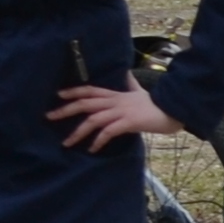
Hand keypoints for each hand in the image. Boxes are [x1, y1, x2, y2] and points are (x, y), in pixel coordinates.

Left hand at [49, 77, 175, 149]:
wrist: (175, 109)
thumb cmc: (159, 103)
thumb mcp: (141, 91)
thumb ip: (131, 84)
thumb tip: (127, 73)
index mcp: (117, 94)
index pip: (91, 90)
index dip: (74, 91)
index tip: (58, 95)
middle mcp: (116, 101)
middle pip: (86, 102)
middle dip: (66, 109)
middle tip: (49, 116)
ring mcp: (122, 111)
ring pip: (94, 119)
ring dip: (78, 131)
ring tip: (66, 143)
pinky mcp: (129, 122)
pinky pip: (108, 132)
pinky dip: (98, 141)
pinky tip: (92, 149)